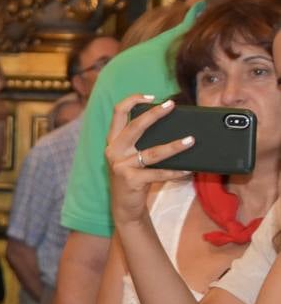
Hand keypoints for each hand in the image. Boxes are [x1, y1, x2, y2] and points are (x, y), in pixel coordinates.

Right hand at [105, 95, 190, 227]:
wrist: (125, 206)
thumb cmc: (134, 177)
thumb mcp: (133, 156)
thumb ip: (143, 142)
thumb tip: (175, 127)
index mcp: (113, 141)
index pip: (118, 112)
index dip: (133, 100)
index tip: (152, 96)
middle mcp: (114, 150)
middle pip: (134, 126)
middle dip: (154, 114)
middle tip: (172, 105)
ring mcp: (121, 166)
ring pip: (152, 152)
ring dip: (174, 146)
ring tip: (191, 140)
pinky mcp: (131, 180)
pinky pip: (158, 174)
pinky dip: (175, 172)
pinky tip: (189, 170)